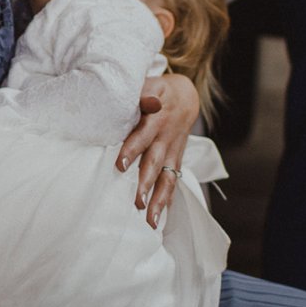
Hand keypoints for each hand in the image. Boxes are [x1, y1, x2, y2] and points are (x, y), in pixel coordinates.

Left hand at [120, 74, 199, 227]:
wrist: (185, 97)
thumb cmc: (158, 91)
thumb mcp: (152, 85)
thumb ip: (144, 93)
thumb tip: (147, 101)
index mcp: (156, 120)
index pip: (142, 136)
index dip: (131, 150)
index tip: (120, 166)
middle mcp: (165, 139)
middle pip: (154, 164)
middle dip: (146, 184)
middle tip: (137, 203)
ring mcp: (173, 152)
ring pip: (167, 179)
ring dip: (159, 200)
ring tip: (150, 221)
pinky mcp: (176, 161)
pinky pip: (172, 183)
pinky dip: (166, 201)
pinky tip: (159, 219)